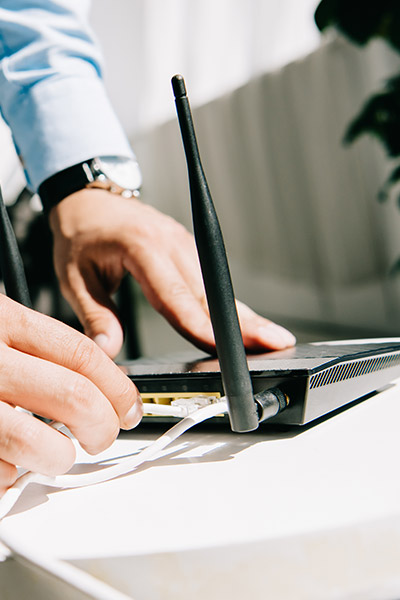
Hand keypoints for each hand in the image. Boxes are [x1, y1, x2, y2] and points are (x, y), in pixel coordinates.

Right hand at [0, 294, 141, 494]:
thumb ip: (40, 349)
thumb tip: (103, 385)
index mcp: (2, 320)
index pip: (83, 355)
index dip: (118, 388)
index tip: (129, 408)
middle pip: (73, 398)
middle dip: (101, 427)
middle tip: (101, 436)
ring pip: (38, 444)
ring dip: (58, 458)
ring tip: (54, 454)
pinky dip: (11, 476)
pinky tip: (7, 460)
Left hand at [49, 190, 295, 357]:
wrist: (88, 200)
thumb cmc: (80, 234)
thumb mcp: (75, 278)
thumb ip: (95, 316)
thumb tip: (109, 352)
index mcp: (141, 247)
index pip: (175, 295)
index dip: (199, 325)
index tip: (221, 347)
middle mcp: (170, 242)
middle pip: (209, 292)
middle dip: (242, 322)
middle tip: (275, 343)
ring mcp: (183, 244)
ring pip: (217, 287)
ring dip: (244, 315)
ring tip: (273, 339)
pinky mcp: (188, 250)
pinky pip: (212, 281)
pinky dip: (230, 305)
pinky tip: (248, 323)